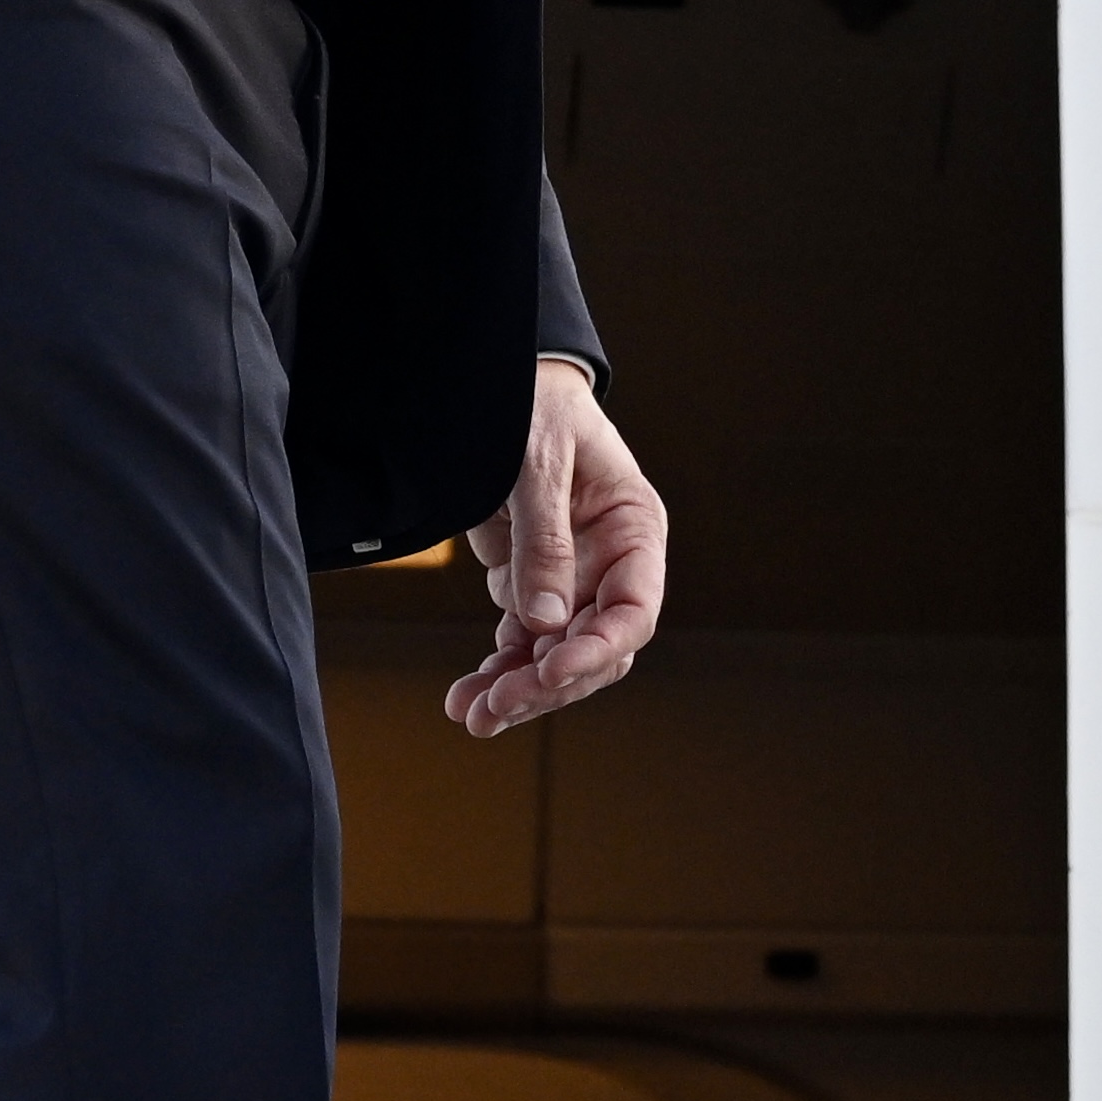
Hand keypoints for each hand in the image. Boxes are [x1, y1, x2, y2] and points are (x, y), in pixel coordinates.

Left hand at [444, 362, 665, 733]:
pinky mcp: (530, 584)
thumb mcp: (536, 460)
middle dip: (547, 683)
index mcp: (634, 530)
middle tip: (495, 708)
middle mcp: (611, 564)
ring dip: (517, 689)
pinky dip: (498, 669)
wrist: (494, 385)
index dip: (597, 649)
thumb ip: (544, 538)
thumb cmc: (530, 406)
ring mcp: (571, 579)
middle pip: (593, 648)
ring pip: (555, 656)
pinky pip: (521, 641)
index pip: (634, 611)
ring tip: (470, 715)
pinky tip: (466, 697)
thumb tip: (544, 621)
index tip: (551, 670)